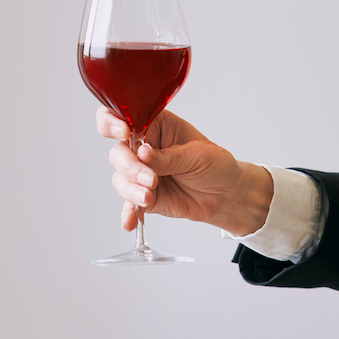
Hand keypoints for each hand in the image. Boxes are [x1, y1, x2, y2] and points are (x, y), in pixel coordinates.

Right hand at [96, 108, 273, 235]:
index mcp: (155, 124)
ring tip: (150, 197)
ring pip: (120, 179)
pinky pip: (128, 204)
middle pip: (118, 153)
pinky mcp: (143, 196)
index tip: (124, 132)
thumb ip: (168, 156)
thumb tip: (142, 153)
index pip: (123, 116)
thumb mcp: (197, 155)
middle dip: (130, 167)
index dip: (113, 122)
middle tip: (151, 179)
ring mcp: (141, 173)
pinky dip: (128, 213)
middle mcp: (143, 147)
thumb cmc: (215, 165)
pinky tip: (130, 222)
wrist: (226, 195)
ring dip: (131, 190)